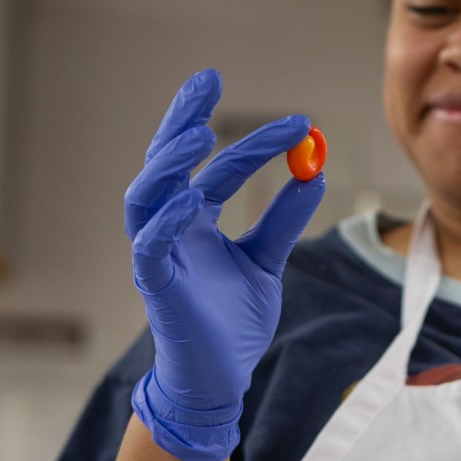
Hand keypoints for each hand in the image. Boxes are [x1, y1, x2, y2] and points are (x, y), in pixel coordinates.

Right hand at [124, 69, 324, 460]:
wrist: (222, 378)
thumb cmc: (233, 322)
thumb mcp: (268, 262)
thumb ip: (284, 221)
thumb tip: (315, 175)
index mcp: (195, 219)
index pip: (213, 165)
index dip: (245, 138)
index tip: (292, 118)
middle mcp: (171, 228)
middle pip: (166, 162)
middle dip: (182, 119)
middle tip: (206, 81)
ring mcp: (158, 253)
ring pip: (146, 196)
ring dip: (168, 163)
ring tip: (198, 133)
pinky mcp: (154, 285)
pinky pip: (150, 246)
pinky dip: (166, 221)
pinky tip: (190, 200)